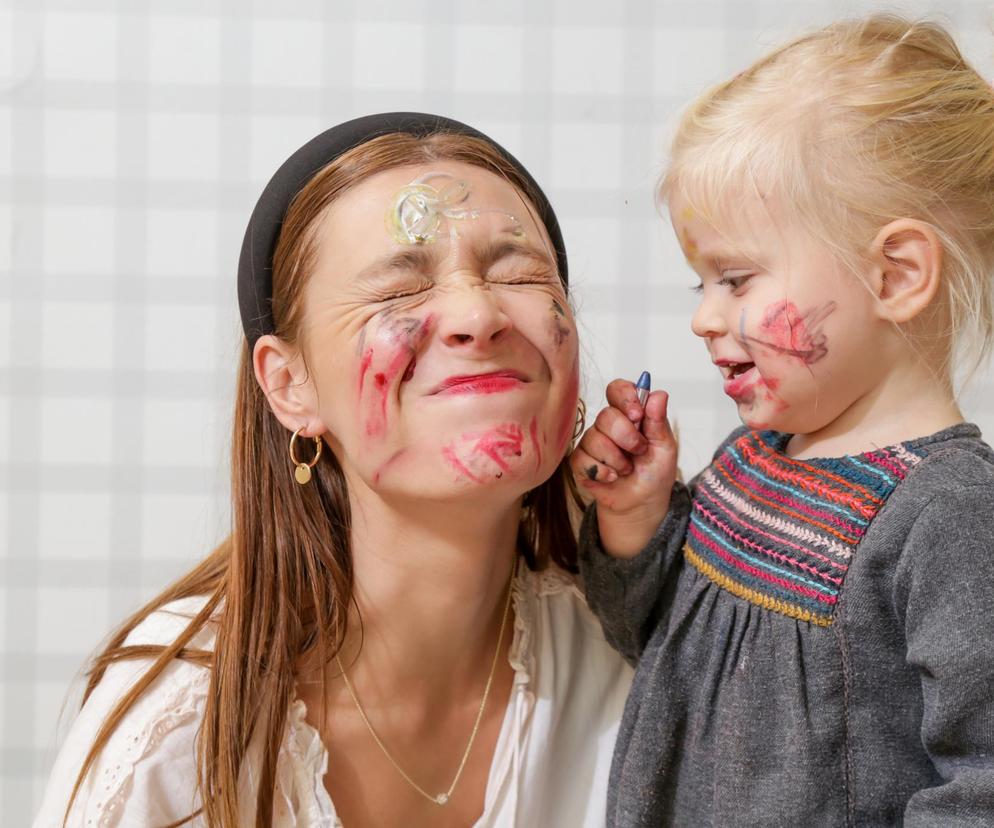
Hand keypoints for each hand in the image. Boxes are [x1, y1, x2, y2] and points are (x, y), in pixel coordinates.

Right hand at [571, 379, 678, 557]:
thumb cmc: (654, 472)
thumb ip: (658, 421)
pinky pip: (583, 459)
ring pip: (594, 439)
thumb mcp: (664, 447)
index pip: (617, 389)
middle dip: (627, 437)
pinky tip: (613, 477)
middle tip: (639, 450)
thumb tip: (659, 395)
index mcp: (629, 414)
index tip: (638, 415)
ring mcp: (592, 442)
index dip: (625, 397)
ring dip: (617, 460)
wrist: (642, 502)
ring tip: (627, 469)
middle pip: (606, 415)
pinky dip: (603, 472)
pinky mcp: (580, 461)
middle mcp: (608, 424)